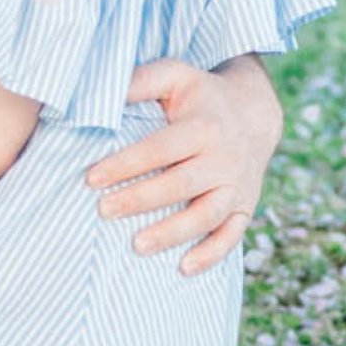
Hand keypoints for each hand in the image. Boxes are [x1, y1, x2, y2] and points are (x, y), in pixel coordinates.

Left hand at [86, 54, 281, 273]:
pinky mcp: (245, 207)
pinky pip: (231, 236)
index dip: (126, 164)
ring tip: (137, 246)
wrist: (254, 114)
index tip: (91, 178)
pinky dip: (211, 254)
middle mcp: (224, 158)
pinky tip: (184, 269)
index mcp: (204, 126)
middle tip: (104, 211)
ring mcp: (237, 186)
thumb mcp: (176, 76)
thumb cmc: (201, 96)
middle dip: (141, 199)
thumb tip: (102, 94)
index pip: (160, 148)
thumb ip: (142, 81)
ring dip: (173, 233)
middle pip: (181, 184)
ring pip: (207, 215)